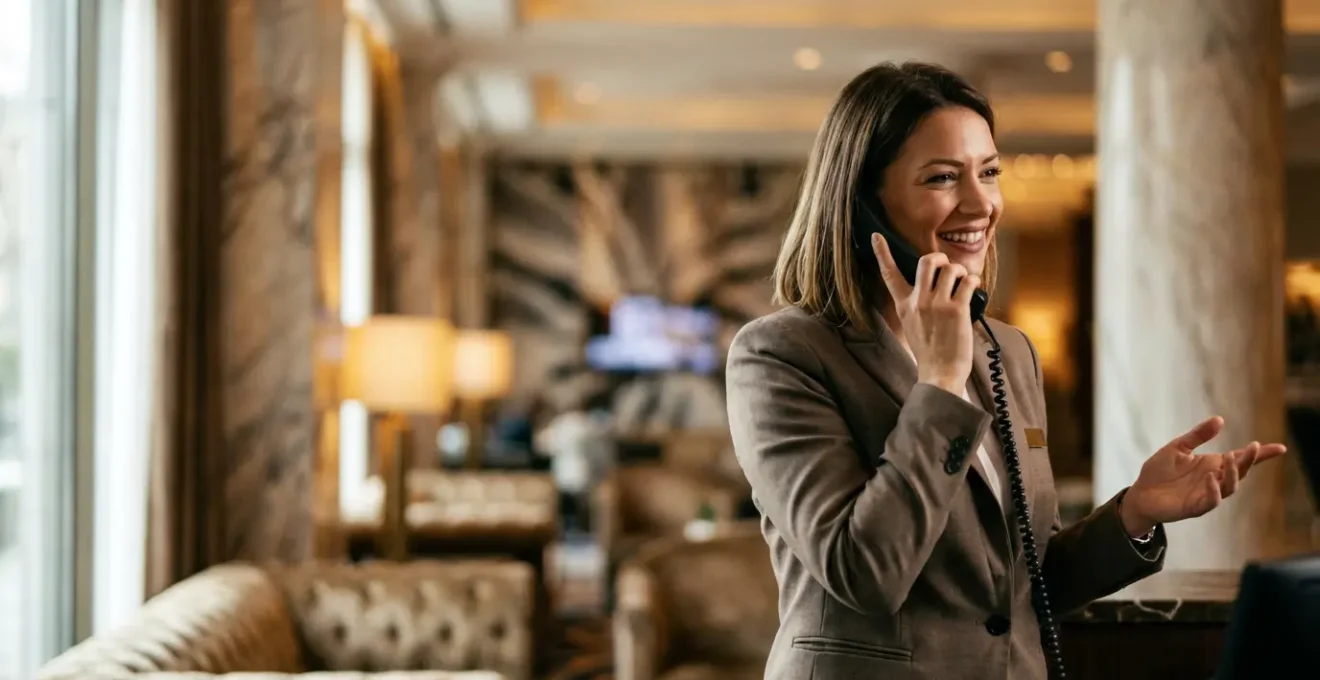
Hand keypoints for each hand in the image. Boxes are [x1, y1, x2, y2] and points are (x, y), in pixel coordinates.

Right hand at [872, 233, 978, 394]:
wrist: (940, 374)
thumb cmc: (930, 352)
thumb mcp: (912, 326)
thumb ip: (917, 304)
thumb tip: (934, 284)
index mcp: (904, 305)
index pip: (889, 274)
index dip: (882, 253)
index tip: (876, 236)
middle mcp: (918, 301)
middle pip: (927, 261)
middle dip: (940, 259)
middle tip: (947, 268)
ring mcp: (937, 305)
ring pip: (951, 269)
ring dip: (960, 272)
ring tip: (963, 284)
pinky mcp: (956, 310)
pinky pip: (968, 282)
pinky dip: (974, 282)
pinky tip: (973, 291)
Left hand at [1120, 416, 1286, 535]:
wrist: (1140, 493)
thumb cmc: (1159, 471)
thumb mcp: (1178, 447)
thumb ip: (1198, 435)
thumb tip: (1220, 420)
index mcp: (1212, 465)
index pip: (1241, 459)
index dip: (1261, 455)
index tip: (1280, 448)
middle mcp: (1215, 480)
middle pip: (1240, 471)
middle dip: (1248, 460)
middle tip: (1253, 447)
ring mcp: (1207, 494)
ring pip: (1230, 487)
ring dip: (1233, 473)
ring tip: (1231, 458)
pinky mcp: (1195, 507)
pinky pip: (1211, 501)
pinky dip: (1214, 490)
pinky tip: (1210, 477)